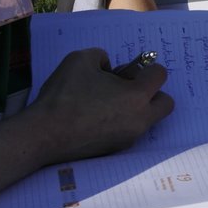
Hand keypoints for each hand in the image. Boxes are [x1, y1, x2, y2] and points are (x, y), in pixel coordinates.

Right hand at [30, 48, 172, 161]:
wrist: (43, 135)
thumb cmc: (64, 95)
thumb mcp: (81, 59)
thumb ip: (102, 57)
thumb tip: (108, 68)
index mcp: (138, 96)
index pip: (160, 75)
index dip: (143, 67)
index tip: (124, 70)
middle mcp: (140, 119)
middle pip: (165, 102)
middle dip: (151, 92)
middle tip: (125, 88)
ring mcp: (129, 138)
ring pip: (147, 119)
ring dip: (136, 108)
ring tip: (107, 103)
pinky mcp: (115, 150)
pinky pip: (129, 132)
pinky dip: (121, 123)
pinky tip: (96, 118)